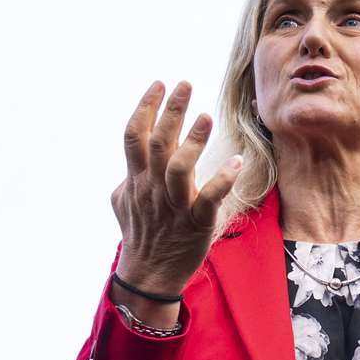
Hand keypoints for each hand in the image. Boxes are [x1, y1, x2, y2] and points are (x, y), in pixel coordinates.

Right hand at [111, 81, 241, 319]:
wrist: (149, 275)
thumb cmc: (142, 235)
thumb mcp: (124, 203)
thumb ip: (128, 178)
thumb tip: (129, 164)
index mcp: (136, 179)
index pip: (134, 135)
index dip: (145, 107)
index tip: (159, 83)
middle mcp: (152, 189)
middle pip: (157, 143)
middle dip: (170, 111)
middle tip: (185, 84)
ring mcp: (174, 206)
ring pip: (178, 168)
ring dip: (192, 141)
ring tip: (206, 117)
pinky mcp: (196, 223)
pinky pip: (208, 199)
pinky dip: (222, 180)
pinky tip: (235, 161)